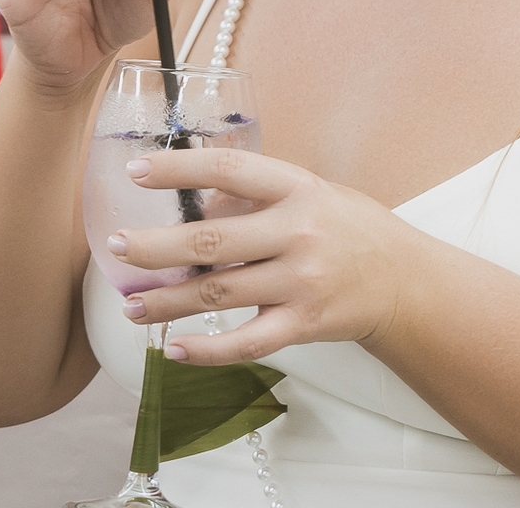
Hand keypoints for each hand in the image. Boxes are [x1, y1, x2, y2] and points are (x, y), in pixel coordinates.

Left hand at [109, 148, 418, 366]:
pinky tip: (174, 348)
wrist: (404, 280)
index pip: (228, 169)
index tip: (134, 171)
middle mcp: (298, 232)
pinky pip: (246, 342)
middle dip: (154, 247)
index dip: (177, 169)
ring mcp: (301, 282)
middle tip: (115, 246)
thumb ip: (253, 193)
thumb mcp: (307, 190)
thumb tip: (195, 202)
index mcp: (296, 188)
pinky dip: (206, 350)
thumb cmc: (347, 227)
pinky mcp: (304, 324)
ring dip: (166, 301)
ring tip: (130, 304)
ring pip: (218, 294)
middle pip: (211, 241)